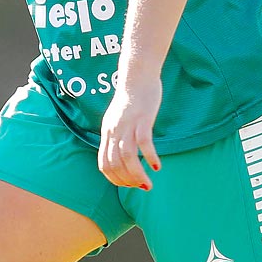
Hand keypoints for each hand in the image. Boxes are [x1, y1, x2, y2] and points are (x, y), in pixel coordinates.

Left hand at [100, 73, 162, 188]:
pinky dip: (150, 157)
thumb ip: (118, 133)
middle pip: (115, 164)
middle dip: (127, 181)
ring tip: (148, 184)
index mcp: (107, 131)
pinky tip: (157, 166)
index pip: (104, 163)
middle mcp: (114, 130)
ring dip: (137, 175)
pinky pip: (144, 143)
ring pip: (128, 157)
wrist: (137, 74)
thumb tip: (123, 153)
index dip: (114, 178)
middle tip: (141, 187)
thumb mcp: (119, 118)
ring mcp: (127, 124)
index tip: (127, 185)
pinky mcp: (142, 119)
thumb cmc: (132, 97)